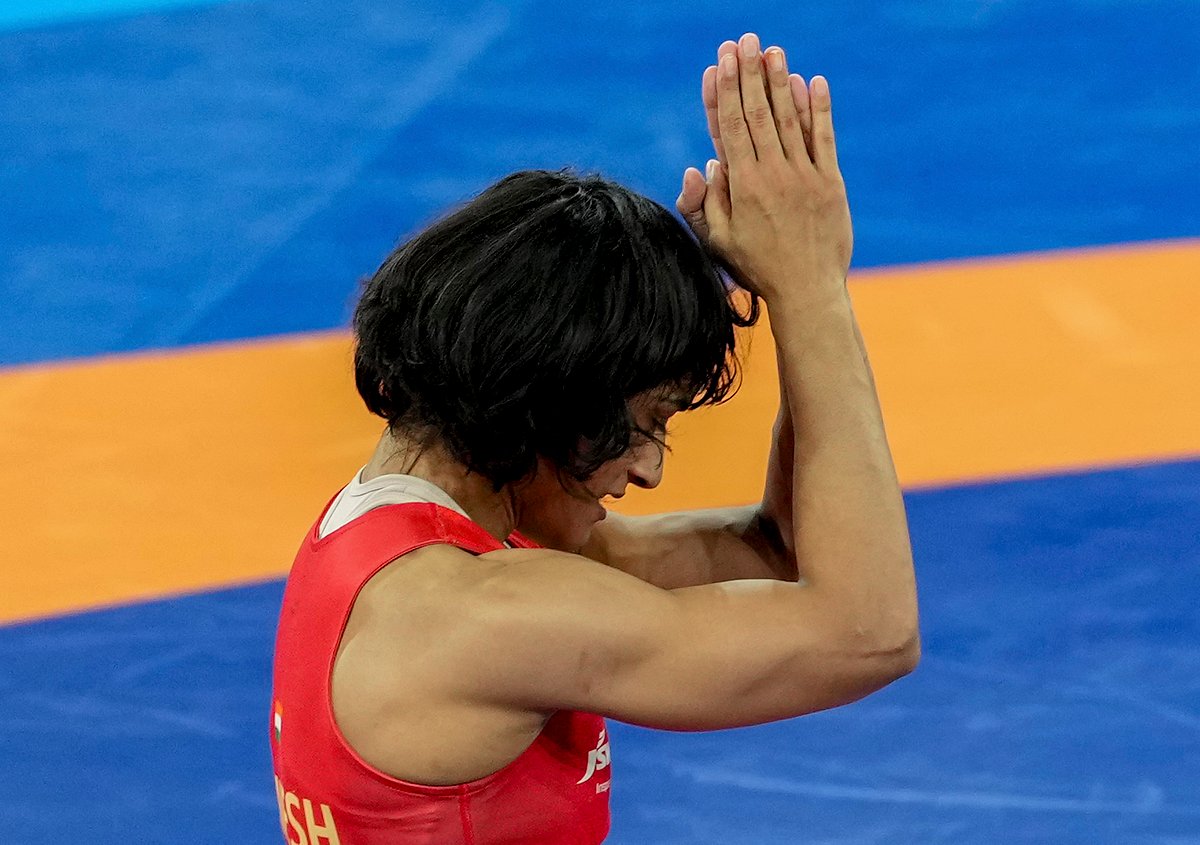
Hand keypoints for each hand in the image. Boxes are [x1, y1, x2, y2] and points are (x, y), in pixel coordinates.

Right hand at [676, 34, 852, 303]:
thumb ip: (702, 204)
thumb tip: (700, 165)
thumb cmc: (756, 269)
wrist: (807, 291)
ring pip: (789, 119)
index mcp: (742, 186)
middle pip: (757, 113)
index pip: (729, 127)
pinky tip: (813, 82)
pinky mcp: (830, 183)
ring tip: (773, 51)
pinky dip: (819, 109)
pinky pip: (823, 138)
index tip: (719, 62)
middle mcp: (772, 174)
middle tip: (743, 41)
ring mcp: (804, 176)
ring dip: (779, 82)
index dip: (723, 91)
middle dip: (748, 74)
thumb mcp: (716, 242)